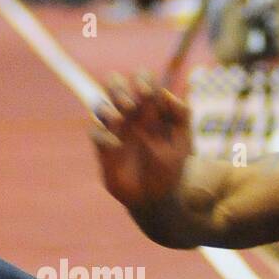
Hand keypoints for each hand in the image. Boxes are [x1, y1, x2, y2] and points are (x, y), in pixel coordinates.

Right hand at [89, 72, 191, 210]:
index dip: (142, 79)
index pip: (143, 80)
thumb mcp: (184, 143)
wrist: (155, 198)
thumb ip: (182, 115)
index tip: (147, 93)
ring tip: (120, 121)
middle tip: (130, 106)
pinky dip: (102, 135)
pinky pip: (94, 131)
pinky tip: (116, 146)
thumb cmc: (171, 170)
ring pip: (100, 104)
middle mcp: (131, 115)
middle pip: (115, 84)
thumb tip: (165, 93)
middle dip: (118, 88)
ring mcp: (115, 130)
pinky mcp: (103, 148)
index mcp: (151, 109)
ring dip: (107, 107)